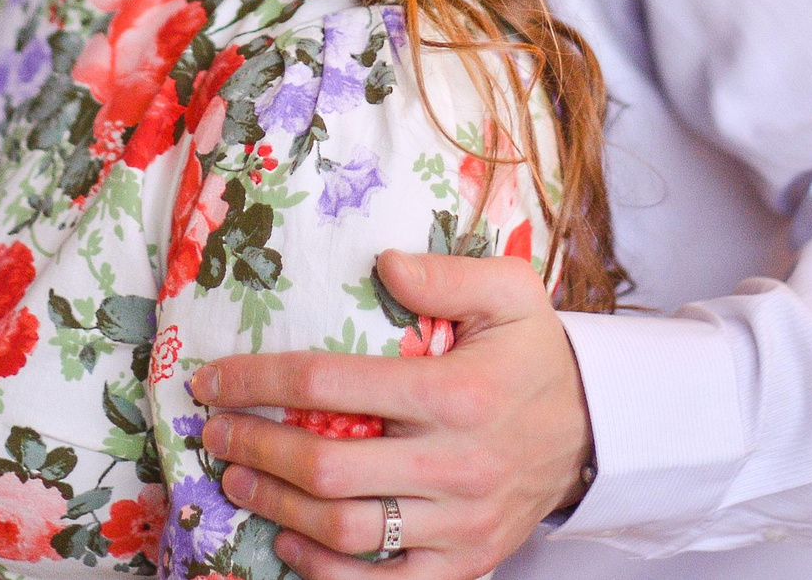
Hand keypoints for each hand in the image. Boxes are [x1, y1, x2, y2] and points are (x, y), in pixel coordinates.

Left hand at [191, 250, 593, 579]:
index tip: (214, 380)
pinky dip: (326, 572)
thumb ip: (447, 274)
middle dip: (255, 447)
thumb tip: (384, 263)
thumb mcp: (510, 294)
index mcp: (455, 393)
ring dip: (276, 508)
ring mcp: (458, 523)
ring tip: (237, 478)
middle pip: (325, 468)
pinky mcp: (463, 562)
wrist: (597, 432)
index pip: (331, 383)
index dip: (260, 380)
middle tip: (215, 431)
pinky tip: (290, 542)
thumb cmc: (538, 358)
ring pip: (344, 530)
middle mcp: (453, 464)